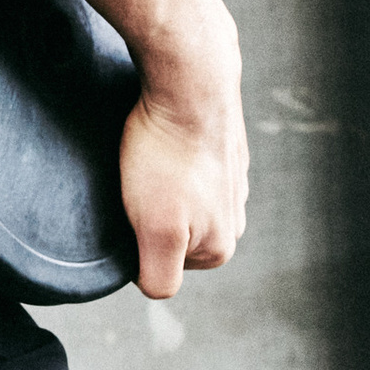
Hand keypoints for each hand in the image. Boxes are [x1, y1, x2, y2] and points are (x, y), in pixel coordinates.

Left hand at [119, 43, 248, 300]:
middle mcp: (234, 216)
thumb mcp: (157, 231)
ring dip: (154, 181)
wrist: (190, 81)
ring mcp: (231, 180)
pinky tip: (159, 140)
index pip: (157, 266)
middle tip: (139, 181)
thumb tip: (154, 287)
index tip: (135, 208)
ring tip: (148, 158)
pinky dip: (163, 154)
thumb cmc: (166, 155)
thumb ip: (160, 276)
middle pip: (167, 233)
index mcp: (221, 245)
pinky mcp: (219, 148)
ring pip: (173, 197)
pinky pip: (180, 164)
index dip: (135, 239)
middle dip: (146, 211)